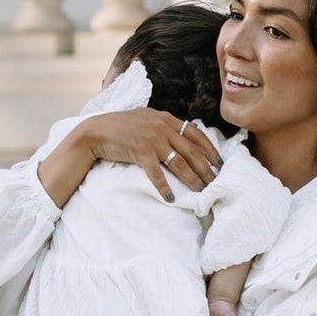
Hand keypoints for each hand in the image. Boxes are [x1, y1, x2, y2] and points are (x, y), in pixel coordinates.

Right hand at [81, 110, 222, 201]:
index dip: (210, 149)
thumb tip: (184, 133)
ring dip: (192, 179)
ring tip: (201, 191)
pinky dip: (165, 187)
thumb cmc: (121, 126)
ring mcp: (152, 139)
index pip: (196, 134)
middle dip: (207, 168)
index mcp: (166, 118)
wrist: (96, 131)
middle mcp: (162, 127)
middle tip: (216, 182)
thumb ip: (165, 124)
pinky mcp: (140, 152)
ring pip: (180, 163)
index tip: (220, 163)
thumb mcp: (147, 118)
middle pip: (192, 151)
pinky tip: (171, 197)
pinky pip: (157, 173)